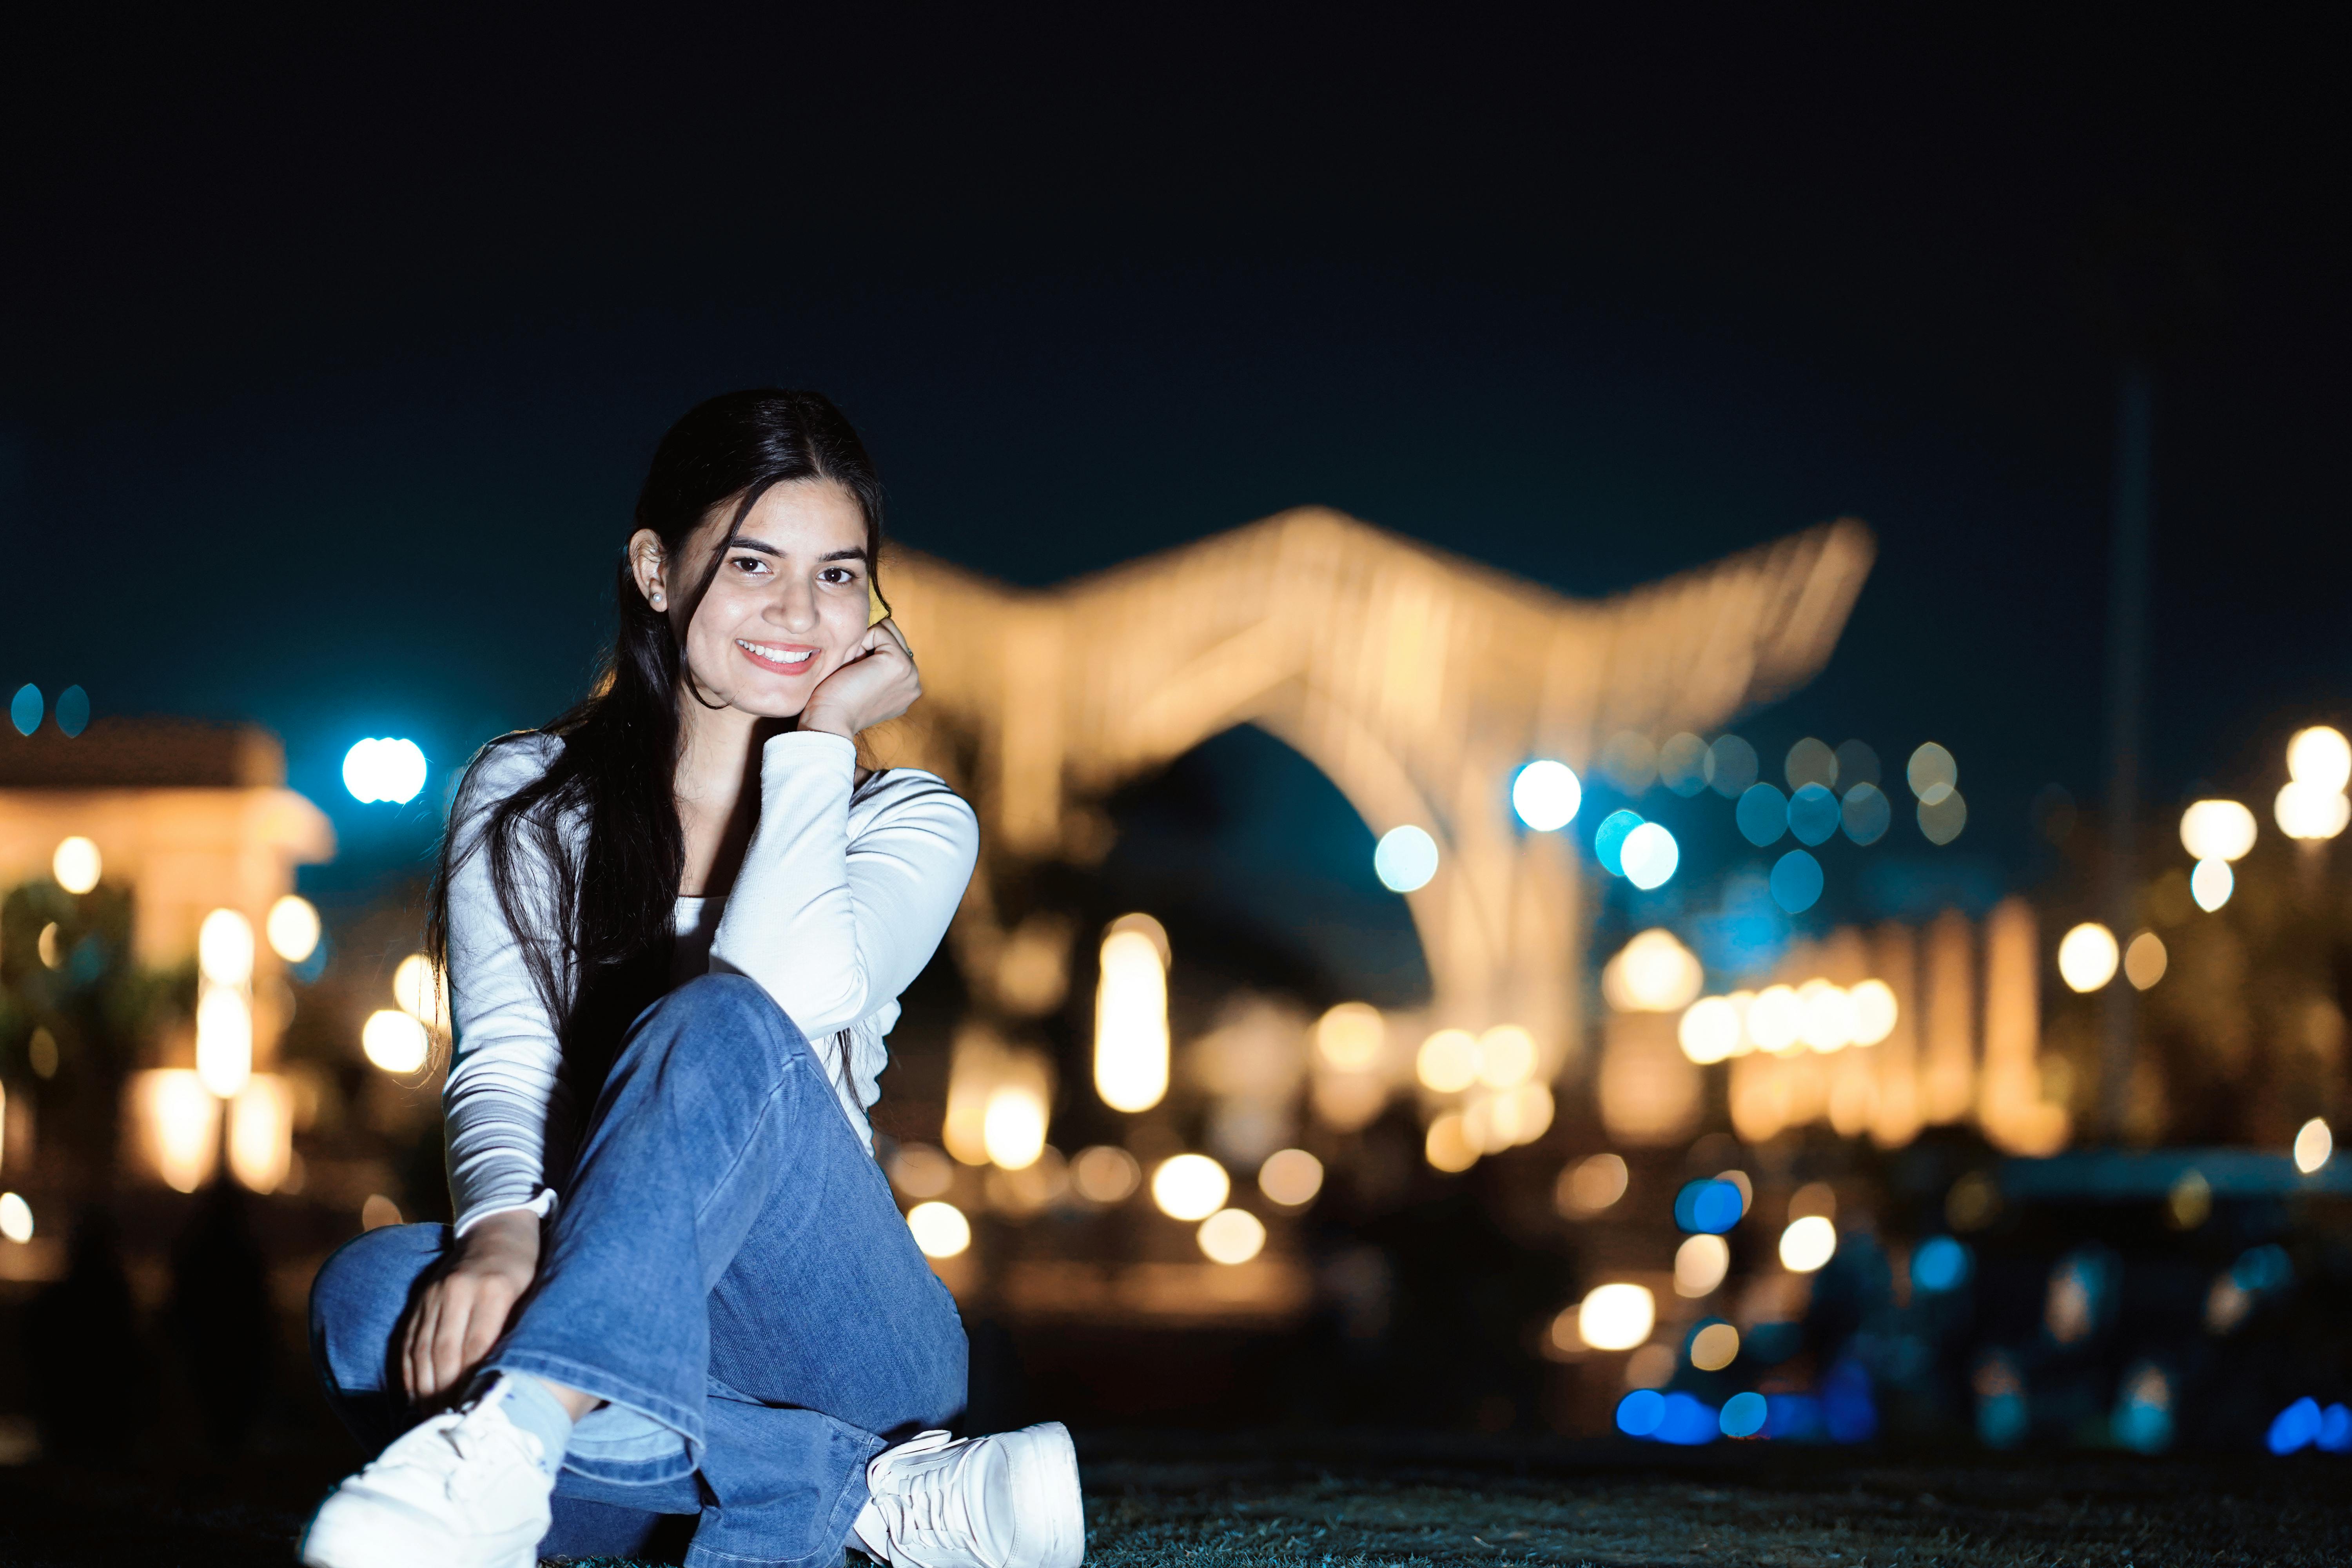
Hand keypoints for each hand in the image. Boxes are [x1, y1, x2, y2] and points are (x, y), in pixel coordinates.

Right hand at [402, 1209, 538, 1403]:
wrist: (498, 1229)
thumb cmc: (527, 1269)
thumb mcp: (536, 1294)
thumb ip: (522, 1332)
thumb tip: (511, 1382)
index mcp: (494, 1289)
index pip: (477, 1347)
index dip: (471, 1384)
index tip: (473, 1415)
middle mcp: (458, 1290)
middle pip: (445, 1353)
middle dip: (444, 1395)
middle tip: (448, 1428)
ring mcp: (434, 1294)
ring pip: (422, 1351)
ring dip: (423, 1390)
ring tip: (430, 1422)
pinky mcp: (419, 1299)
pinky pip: (408, 1342)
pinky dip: (409, 1373)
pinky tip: (413, 1398)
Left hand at [800, 621, 921, 739]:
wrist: (831, 719)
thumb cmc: (838, 703)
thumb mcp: (867, 684)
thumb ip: (879, 666)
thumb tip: (877, 634)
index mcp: (907, 689)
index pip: (896, 650)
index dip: (870, 652)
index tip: (857, 676)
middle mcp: (914, 682)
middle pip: (895, 637)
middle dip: (870, 645)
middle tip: (854, 670)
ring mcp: (910, 672)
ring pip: (888, 631)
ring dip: (866, 643)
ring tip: (855, 668)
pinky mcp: (898, 662)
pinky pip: (879, 632)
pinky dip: (860, 643)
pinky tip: (853, 665)